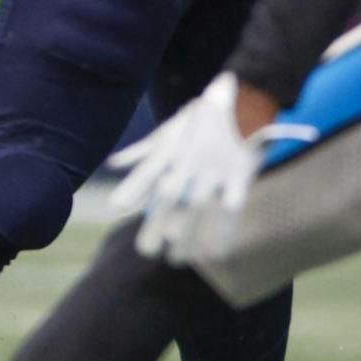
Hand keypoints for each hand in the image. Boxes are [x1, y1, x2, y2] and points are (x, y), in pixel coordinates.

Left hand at [108, 72, 314, 263]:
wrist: (247, 101)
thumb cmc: (202, 118)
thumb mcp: (170, 129)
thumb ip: (142, 150)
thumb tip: (114, 164)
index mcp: (172, 148)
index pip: (148, 170)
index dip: (133, 187)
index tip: (117, 207)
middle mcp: (190, 161)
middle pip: (171, 196)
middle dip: (157, 223)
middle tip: (146, 252)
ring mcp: (215, 170)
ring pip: (200, 207)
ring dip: (189, 236)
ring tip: (176, 260)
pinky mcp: (240, 177)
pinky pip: (231, 208)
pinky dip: (223, 231)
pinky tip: (214, 252)